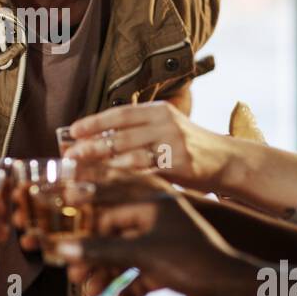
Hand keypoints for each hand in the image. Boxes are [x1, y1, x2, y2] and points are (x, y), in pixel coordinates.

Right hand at [57, 196, 252, 295]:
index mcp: (154, 203)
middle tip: (74, 273)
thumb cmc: (195, 261)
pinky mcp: (171, 266)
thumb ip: (101, 250)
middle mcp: (159, 219)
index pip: (109, 208)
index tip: (62, 234)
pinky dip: (130, 289)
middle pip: (115, 235)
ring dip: (109, 276)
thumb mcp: (141, 253)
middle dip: (94, 256)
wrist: (233, 290)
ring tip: (93, 294)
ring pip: (127, 257)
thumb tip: (64, 248)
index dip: (84, 224)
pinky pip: (142, 275)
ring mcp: (166, 243)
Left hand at [64, 102, 234, 194]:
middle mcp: (165, 123)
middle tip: (70, 156)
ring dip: (103, 165)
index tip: (73, 131)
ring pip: (130, 154)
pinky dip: (125, 178)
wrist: (226, 160)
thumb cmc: (187, 147)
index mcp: (158, 110)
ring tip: (83, 173)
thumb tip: (95, 139)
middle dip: (91, 146)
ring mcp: (174, 143)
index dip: (94, 122)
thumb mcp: (164, 128)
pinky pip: (147, 172)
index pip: (119, 113)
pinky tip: (109, 184)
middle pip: (120, 135)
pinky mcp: (180, 164)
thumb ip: (137, 131)